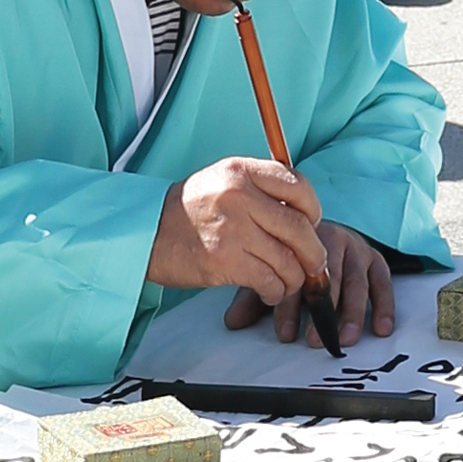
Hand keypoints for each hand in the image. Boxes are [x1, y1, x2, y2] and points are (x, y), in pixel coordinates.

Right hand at [148, 157, 327, 309]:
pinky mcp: (224, 261)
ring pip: (287, 259)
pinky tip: (271, 291)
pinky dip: (276, 291)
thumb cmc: (190, 210)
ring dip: (296, 277)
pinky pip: (268, 280)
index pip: (298, 185)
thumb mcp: (224, 180)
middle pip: (299, 227)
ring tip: (289, 281)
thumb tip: (306, 216)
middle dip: (313, 252)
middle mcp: (239, 195)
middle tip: (315, 263)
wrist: (147, 233)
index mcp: (241, 170)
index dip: (314, 209)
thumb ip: (262, 189)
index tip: (313, 224)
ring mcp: (232, 229)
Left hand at [223, 220, 397, 348]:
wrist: (324, 232)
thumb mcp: (272, 272)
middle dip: (322, 313)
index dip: (290, 307)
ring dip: (352, 313)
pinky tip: (380, 328)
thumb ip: (254, 297)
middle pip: (329, 278)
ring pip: (356, 282)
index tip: (285, 334)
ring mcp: (356, 249)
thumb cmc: (294, 258)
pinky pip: (383, 282)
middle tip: (315, 341)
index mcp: (300, 241)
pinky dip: (384, 306)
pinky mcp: (376, 259)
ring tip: (345, 339)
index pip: (295, 275)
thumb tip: (233, 322)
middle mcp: (331, 241)